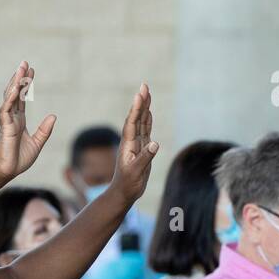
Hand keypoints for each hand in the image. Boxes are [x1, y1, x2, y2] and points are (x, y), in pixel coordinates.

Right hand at [0, 61, 55, 181]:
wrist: (7, 171)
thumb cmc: (18, 159)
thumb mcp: (37, 143)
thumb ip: (44, 130)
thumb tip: (53, 116)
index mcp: (19, 120)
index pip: (22, 98)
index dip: (26, 84)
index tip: (31, 70)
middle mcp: (12, 117)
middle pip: (15, 93)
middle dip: (20, 78)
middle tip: (25, 63)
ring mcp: (7, 121)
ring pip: (10, 97)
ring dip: (15, 83)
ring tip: (21, 68)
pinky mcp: (4, 127)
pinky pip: (6, 109)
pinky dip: (10, 98)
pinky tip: (14, 88)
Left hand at [107, 83, 158, 205]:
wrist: (123, 193)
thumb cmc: (128, 184)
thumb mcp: (136, 172)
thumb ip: (145, 157)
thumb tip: (155, 143)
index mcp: (128, 144)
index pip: (132, 122)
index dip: (136, 108)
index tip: (140, 93)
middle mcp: (131, 141)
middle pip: (136, 117)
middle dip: (141, 101)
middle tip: (144, 85)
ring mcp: (136, 143)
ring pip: (141, 121)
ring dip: (144, 107)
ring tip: (147, 92)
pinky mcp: (142, 148)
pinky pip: (145, 129)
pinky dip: (147, 119)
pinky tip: (149, 112)